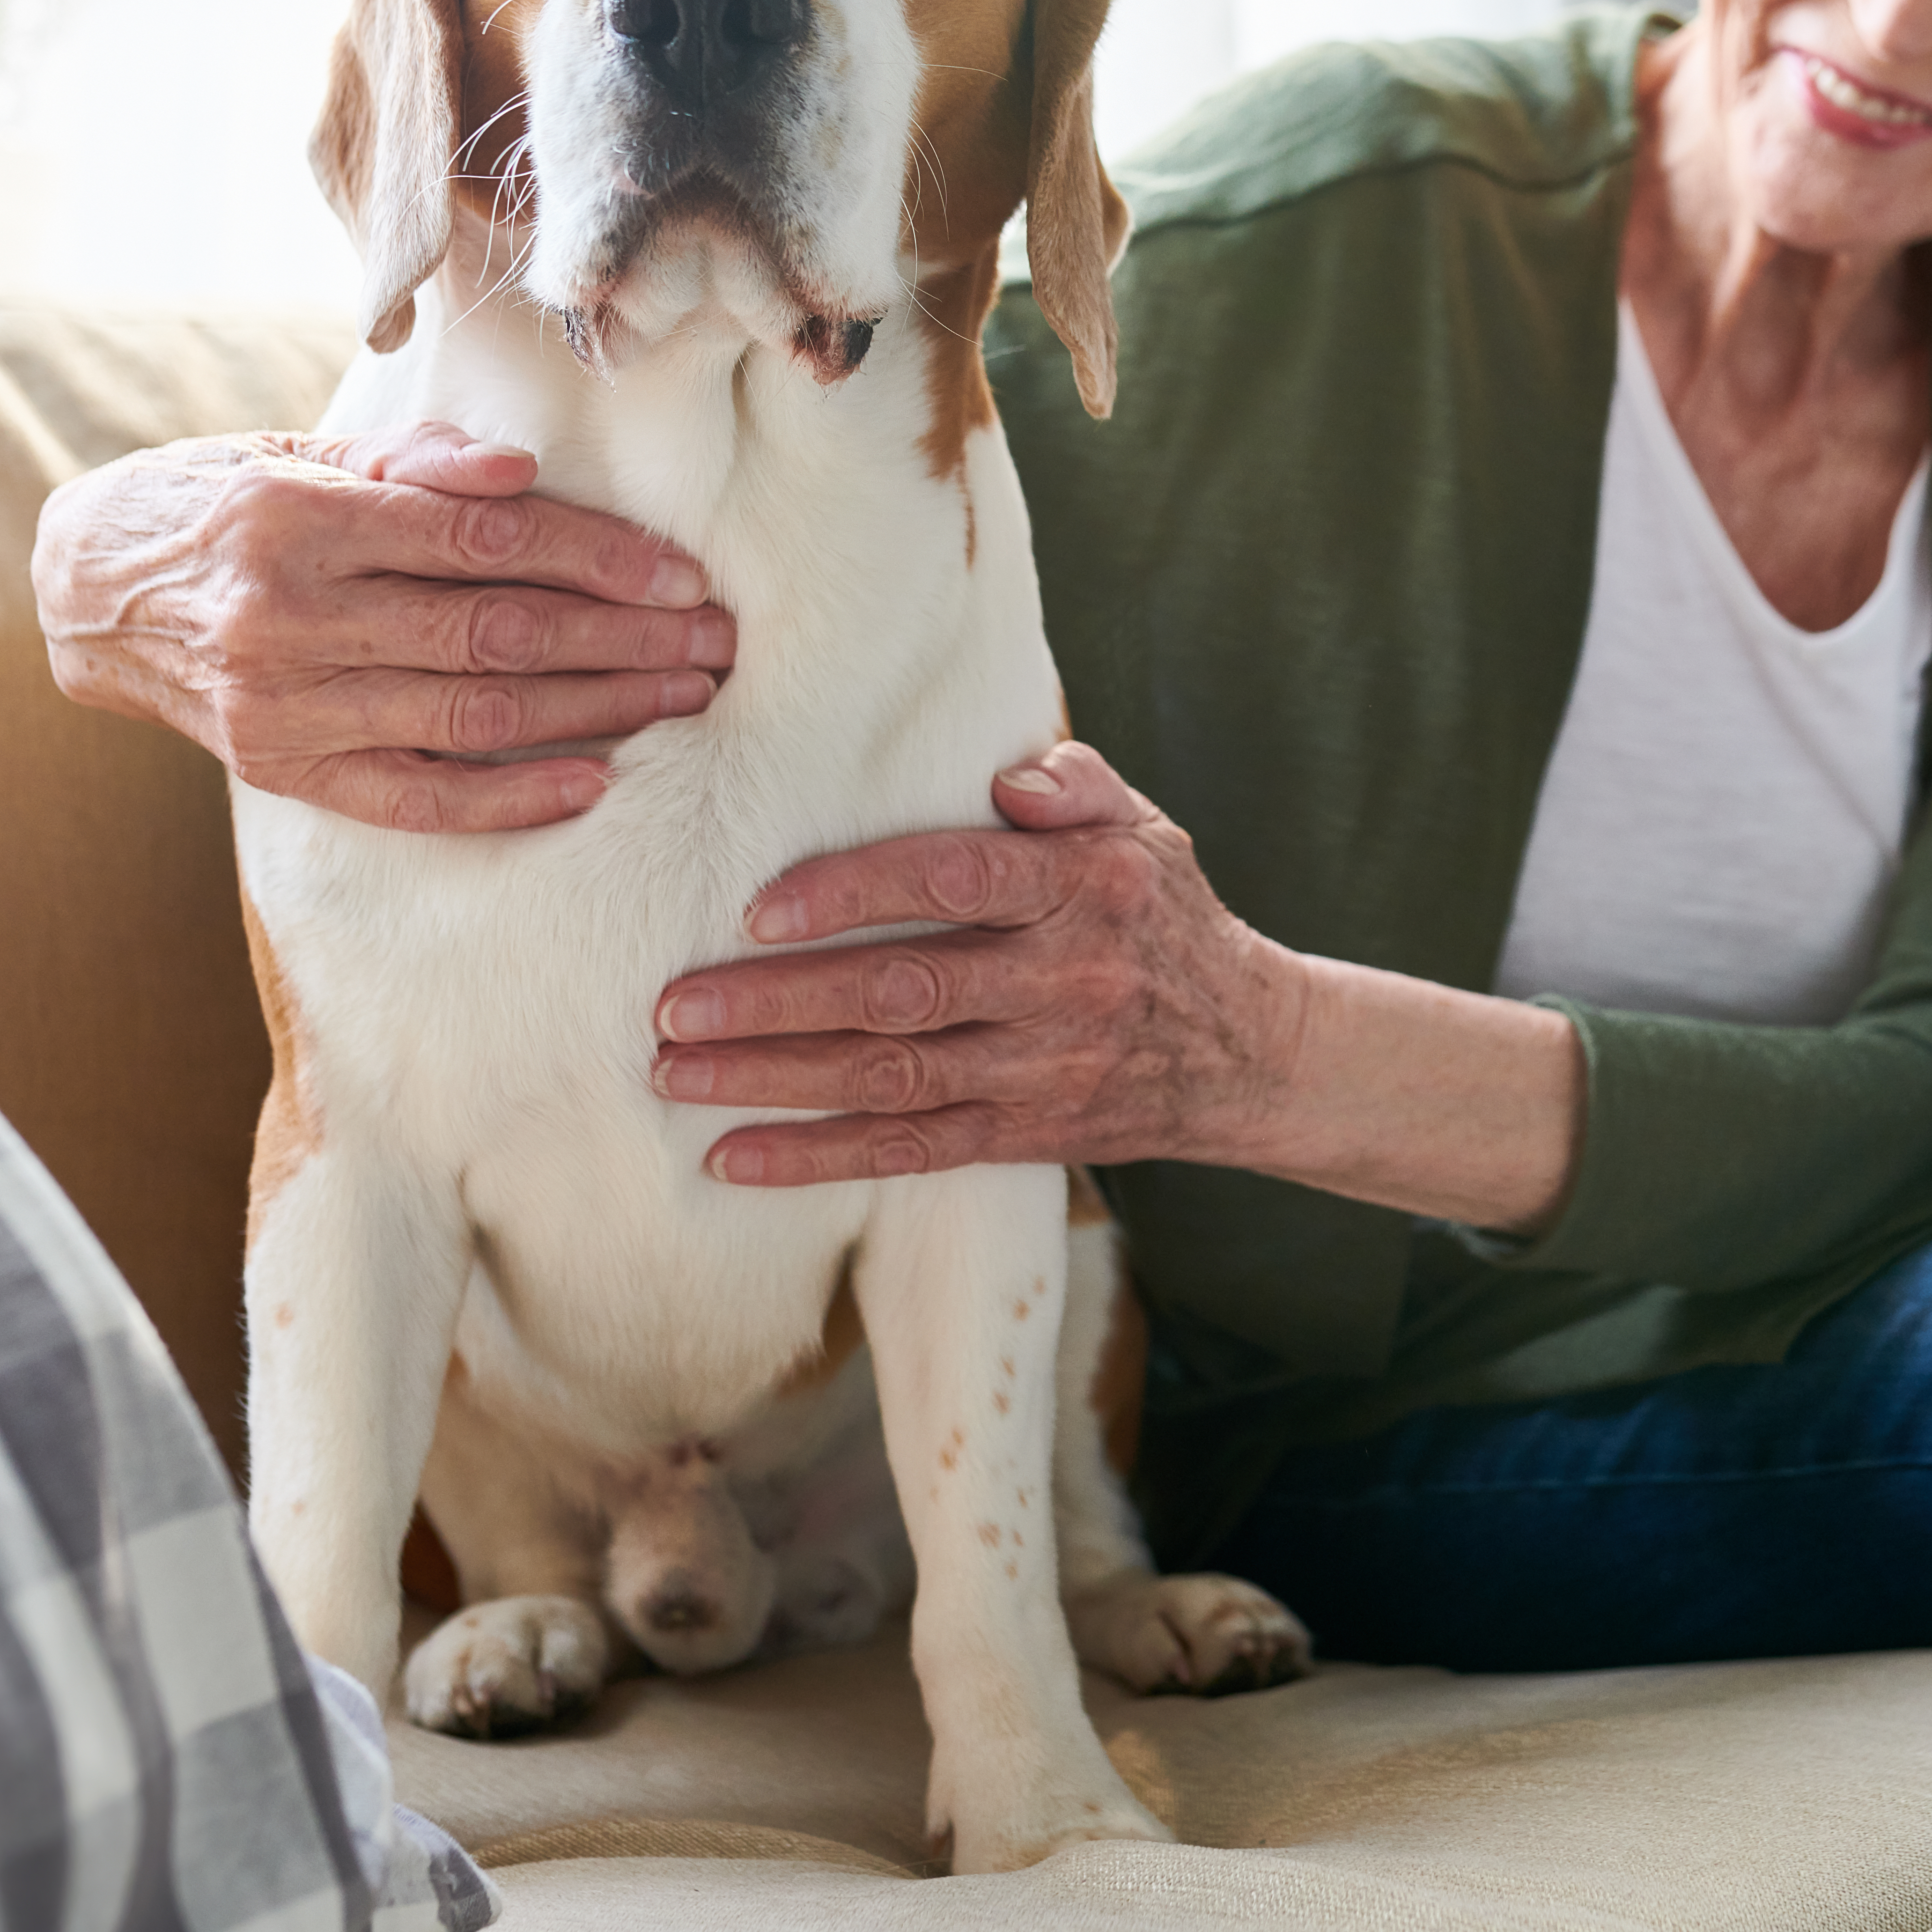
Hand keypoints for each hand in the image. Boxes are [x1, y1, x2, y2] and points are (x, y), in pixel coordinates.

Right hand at [32, 421, 735, 831]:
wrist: (92, 593)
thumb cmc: (223, 507)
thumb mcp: (301, 453)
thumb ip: (414, 463)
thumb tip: (522, 476)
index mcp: (299, 515)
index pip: (485, 540)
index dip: (599, 559)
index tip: (683, 575)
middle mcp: (290, 614)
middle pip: (499, 632)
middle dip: (625, 639)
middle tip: (716, 641)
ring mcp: (285, 704)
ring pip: (476, 715)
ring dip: (597, 711)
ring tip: (683, 697)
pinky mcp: (285, 772)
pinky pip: (419, 798)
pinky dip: (511, 800)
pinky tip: (591, 785)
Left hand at [648, 743, 1305, 1187]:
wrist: (1256, 1054)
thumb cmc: (1168, 919)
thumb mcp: (1144, 830)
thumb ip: (1073, 785)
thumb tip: (1008, 773)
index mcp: (1082, 889)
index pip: (952, 881)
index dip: (852, 894)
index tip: (759, 907)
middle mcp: (1062, 981)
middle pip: (902, 991)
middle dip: (778, 1001)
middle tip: (675, 1004)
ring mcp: (1043, 1068)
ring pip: (892, 1077)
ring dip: (775, 1078)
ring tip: (678, 1071)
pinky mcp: (1027, 1134)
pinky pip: (912, 1151)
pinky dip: (818, 1157)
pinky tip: (737, 1157)